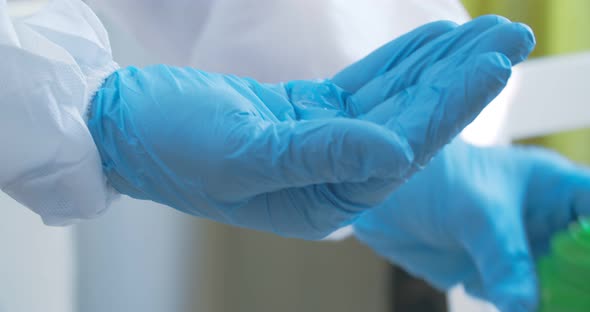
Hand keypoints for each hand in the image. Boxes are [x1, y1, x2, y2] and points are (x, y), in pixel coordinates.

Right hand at [88, 15, 532, 238]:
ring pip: (392, 100)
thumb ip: (320, 156)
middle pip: (409, 123)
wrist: (128, 125)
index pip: (402, 152)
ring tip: (486, 31)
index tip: (494, 63)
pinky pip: (364, 85)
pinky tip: (432, 40)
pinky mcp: (309, 113)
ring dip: (438, 66)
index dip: (450, 106)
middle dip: (461, 80)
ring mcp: (323, 142)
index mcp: (321, 202)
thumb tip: (396, 151)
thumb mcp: (243, 154)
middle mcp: (332, 177)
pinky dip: (397, 61)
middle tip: (512, 37)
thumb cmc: (172, 147)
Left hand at [354, 140, 589, 310]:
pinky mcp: (495, 276)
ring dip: (558, 302)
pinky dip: (523, 311)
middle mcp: (545, 222)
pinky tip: (507, 306)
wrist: (383, 194)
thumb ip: (505, 257)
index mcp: (556, 189)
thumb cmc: (433, 178)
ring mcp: (521, 251)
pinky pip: (522, 304)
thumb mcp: (477, 211)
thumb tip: (525, 307)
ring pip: (559, 289)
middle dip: (580, 283)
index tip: (587, 270)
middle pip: (583, 259)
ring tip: (544, 306)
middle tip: (572, 300)